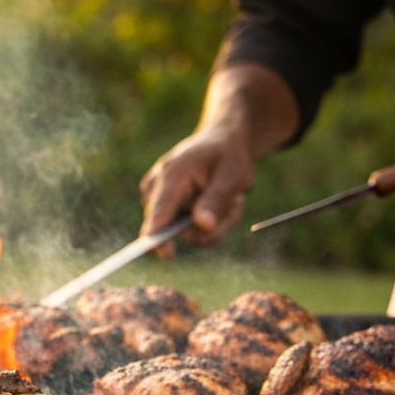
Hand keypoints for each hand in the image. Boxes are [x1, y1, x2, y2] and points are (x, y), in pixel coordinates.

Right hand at [140, 125, 254, 252]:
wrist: (222, 140)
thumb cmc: (228, 154)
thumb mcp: (232, 175)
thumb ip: (216, 200)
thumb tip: (201, 225)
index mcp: (173, 173)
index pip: (161, 210)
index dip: (159, 235)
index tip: (166, 254)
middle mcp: (158, 185)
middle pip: (172, 228)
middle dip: (209, 228)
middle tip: (235, 207)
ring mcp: (158, 196)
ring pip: (184, 232)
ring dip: (213, 224)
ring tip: (229, 201)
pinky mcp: (164, 205)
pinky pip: (186, 230)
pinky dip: (207, 222)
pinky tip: (218, 202)